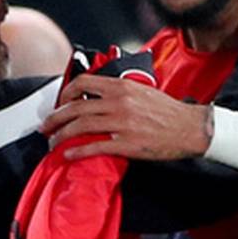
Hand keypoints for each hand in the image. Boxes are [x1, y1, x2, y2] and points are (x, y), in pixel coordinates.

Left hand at [41, 73, 214, 161]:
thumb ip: (120, 91)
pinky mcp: (126, 144)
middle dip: (56, 118)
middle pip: (76, 107)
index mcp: (122, 86)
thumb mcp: (143, 90)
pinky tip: (67, 155)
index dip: (66, 93)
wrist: (190, 128)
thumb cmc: (169, 112)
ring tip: (53, 142)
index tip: (60, 103)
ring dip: (62, 135)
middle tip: (47, 127)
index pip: (83, 83)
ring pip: (80, 127)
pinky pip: (94, 147)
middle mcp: (119, 102)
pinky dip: (77, 151)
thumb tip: (100, 96)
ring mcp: (122, 123)